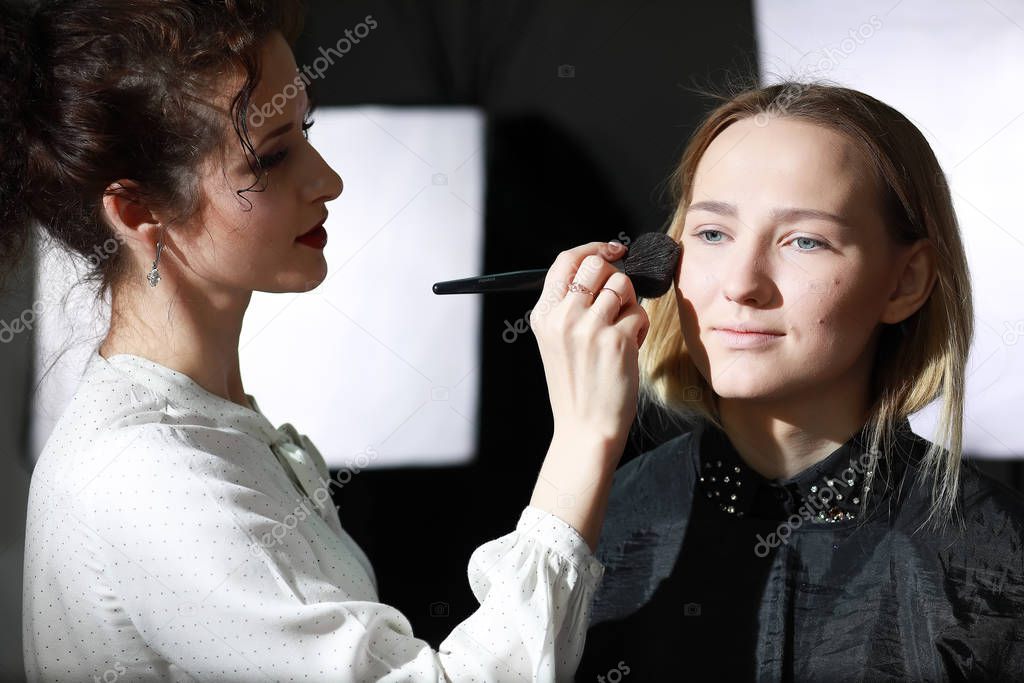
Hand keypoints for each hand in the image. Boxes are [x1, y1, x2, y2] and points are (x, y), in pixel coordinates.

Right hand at [529, 241, 649, 455]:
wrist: (585, 428)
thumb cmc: (577, 387)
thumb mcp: (557, 342)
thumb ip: (569, 306)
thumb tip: (600, 269)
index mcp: (544, 315)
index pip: (566, 260)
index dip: (593, 247)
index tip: (612, 250)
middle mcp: (563, 317)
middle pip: (597, 264)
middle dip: (615, 276)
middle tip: (618, 299)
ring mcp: (589, 328)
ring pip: (622, 285)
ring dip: (630, 303)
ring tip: (622, 330)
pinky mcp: (616, 340)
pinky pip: (639, 312)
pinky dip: (639, 327)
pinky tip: (629, 347)